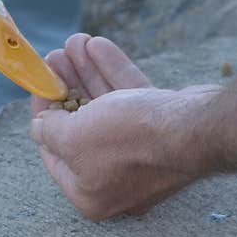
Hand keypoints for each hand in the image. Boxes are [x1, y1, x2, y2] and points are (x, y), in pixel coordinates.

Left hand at [30, 34, 217, 219]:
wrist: (197, 130)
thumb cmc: (130, 141)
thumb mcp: (72, 138)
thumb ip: (50, 132)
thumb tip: (40, 128)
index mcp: (91, 194)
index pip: (55, 155)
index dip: (42, 117)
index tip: (39, 87)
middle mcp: (116, 179)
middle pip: (81, 127)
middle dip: (67, 86)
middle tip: (55, 58)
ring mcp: (143, 155)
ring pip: (106, 108)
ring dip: (87, 72)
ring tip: (73, 42)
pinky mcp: (163, 129)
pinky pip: (130, 100)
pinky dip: (113, 72)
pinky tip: (97, 45)